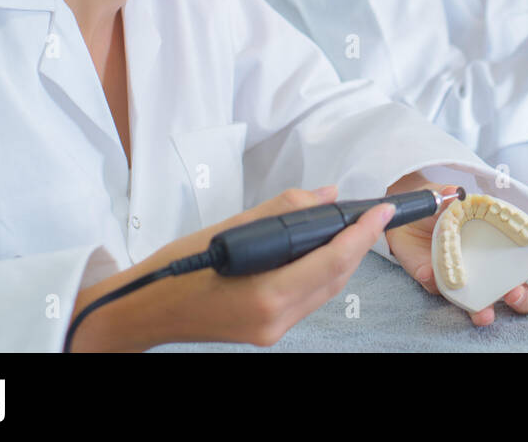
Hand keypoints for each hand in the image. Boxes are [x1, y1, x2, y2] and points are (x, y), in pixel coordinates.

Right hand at [68, 185, 393, 350]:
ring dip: (343, 259)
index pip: (331, 261)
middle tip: (373, 215)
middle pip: (336, 278)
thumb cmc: (177, 267)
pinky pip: (308, 299)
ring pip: (326, 291)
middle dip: (359, 245)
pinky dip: (322, 273)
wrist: (145, 310)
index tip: (381, 210)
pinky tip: (323, 251)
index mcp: (265, 294)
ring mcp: (272, 330)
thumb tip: (327, 195)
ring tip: (353, 228)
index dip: (362, 234)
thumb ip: (284, 209)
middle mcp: (274, 319)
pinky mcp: (267, 331)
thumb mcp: (230, 227)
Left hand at [384, 174, 527, 326]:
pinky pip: (441, 291)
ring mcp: (465, 279)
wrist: (409, 213)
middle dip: (521, 298)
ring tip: (484, 314)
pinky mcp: (438, 283)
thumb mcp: (449, 195)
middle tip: (514, 294)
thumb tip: (454, 193)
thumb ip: (452, 193)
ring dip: (486, 312)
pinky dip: (438, 287)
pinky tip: (434, 277)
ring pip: (483, 305)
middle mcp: (487, 267)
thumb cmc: (441, 206)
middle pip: (515, 292)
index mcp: (501, 244)